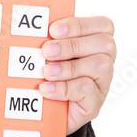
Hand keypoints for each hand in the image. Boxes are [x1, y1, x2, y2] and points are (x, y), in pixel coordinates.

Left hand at [39, 15, 115, 135]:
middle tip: (46, 51)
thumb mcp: (49, 54)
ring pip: (100, 65)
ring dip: (69, 67)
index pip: (103, 25)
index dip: (80, 24)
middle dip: (72, 45)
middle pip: (105, 44)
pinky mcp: (95, 103)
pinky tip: (47, 88)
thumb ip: (49, 38)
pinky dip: (64, 87)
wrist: (46, 112)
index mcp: (95, 43)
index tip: (53, 30)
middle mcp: (104, 61)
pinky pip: (87, 90)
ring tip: (47, 71)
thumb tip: (31, 26)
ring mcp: (102, 83)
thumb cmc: (49, 74)